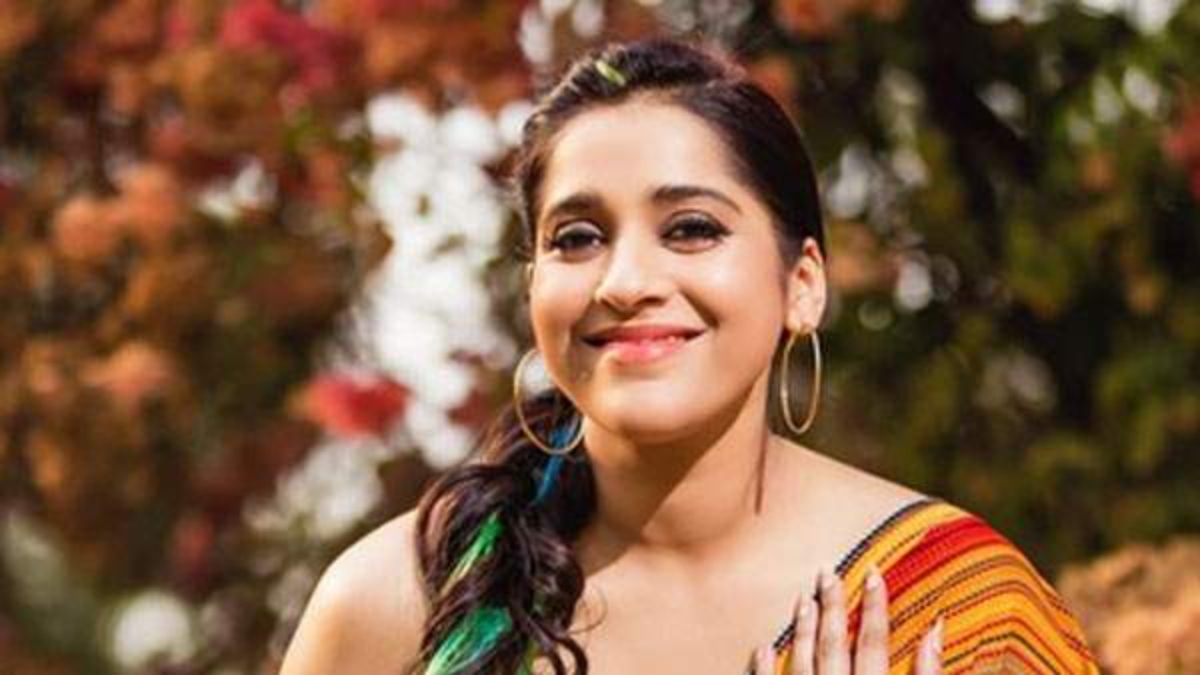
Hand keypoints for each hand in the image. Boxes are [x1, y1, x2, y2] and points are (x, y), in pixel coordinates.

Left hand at [753, 567, 943, 674]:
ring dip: (802, 629)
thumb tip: (937, 627)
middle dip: (832, 605)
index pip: (874, 642)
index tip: (874, 573)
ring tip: (804, 599)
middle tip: (827, 572)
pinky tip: (763, 647)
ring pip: (802, 662)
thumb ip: (930, 673)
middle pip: (834, 644)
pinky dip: (765, 669)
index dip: (875, 607)